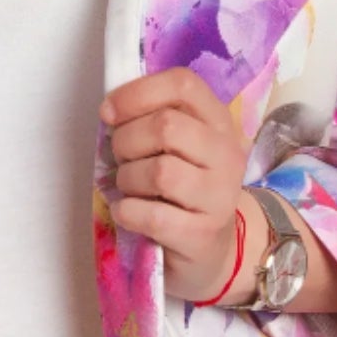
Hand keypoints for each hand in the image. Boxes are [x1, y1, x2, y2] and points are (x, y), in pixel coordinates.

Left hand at [99, 68, 252, 303]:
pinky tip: (129, 213)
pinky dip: (127, 212)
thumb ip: (153, 120)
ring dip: (128, 179)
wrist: (213, 252)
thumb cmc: (183, 191)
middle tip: (121, 159)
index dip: (137, 93)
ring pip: (159, 171)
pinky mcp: (202, 234)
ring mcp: (219, 196)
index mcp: (219, 123)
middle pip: (166, 126)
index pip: (182, 85)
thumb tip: (111, 109)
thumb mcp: (179, 148)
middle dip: (127, 141)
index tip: (110, 113)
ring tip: (130, 189)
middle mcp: (226, 155)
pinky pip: (151, 215)